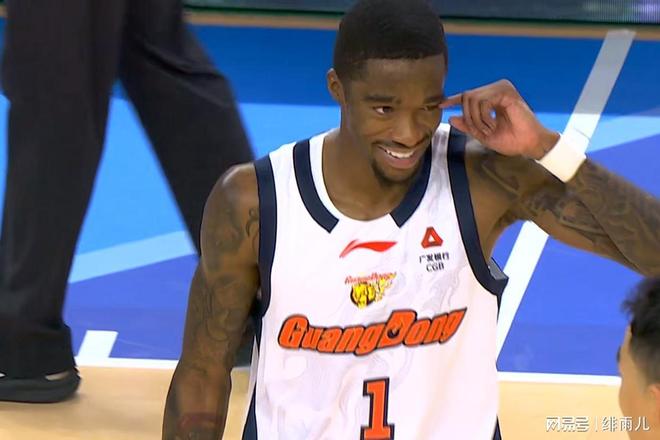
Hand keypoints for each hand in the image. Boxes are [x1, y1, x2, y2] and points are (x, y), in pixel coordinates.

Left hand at [440, 79, 559, 159]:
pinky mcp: (506, 92)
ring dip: (477, 119)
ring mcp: (501, 88)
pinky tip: (493, 125)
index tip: (440, 104)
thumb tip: (451, 117)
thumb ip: (468, 125)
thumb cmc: (510, 140)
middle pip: (466, 96)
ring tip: (489, 129)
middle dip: (469, 117)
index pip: (467, 96)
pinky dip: (484, 117)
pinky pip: (483, 102)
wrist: (529, 144)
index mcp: (490, 97)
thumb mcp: (483, 134)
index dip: (453, 100)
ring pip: (472, 99)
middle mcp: (495, 89)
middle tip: (481, 131)